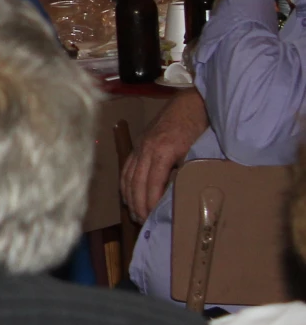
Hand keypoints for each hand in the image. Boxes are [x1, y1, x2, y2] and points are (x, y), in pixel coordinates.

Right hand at [121, 90, 207, 221]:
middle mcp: (146, 149)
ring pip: (128, 176)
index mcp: (162, 151)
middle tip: (142, 222)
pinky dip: (125, 183)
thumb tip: (177, 194)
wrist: (192, 102)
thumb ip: (185, 171)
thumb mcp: (197, 151)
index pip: (151, 183)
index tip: (152, 218)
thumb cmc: (199, 126)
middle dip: (138, 204)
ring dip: (129, 196)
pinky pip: (126, 167)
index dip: (150, 202)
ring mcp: (140, 146)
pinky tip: (127, 195)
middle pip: (136, 183)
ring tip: (134, 213)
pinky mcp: (138, 144)